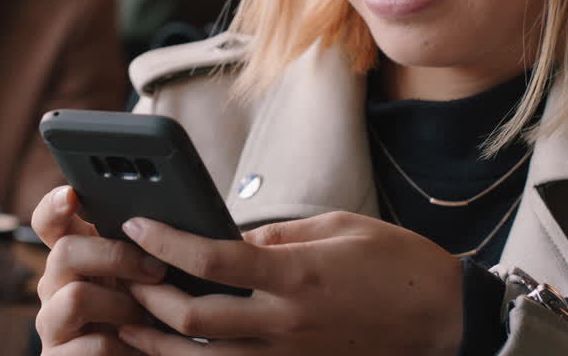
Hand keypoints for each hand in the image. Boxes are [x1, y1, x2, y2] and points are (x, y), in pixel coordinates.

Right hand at [32, 186, 167, 354]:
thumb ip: (139, 247)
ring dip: (122, 305)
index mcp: (73, 258)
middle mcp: (53, 286)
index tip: (71, 194)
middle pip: (64, 251)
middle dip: (116, 256)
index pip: (48, 222)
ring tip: (146, 316)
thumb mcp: (141, 275)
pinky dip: (126, 345)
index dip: (52, 206)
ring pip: (76, 297)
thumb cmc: (142, 315)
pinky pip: (93, 345)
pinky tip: (140, 346)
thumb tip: (163, 220)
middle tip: (155, 271)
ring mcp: (52, 323)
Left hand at [116, 211, 463, 355]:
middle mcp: (286, 323)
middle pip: (195, 320)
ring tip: (130, 324)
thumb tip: (228, 238)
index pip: (212, 258)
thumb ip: (276, 234)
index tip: (137, 224)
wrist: (443, 318)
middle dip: (149, 300)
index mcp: (296, 275)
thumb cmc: (395, 263)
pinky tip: (178, 351)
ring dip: (159, 344)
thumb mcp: (336, 226)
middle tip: (125, 277)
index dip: (166, 241)